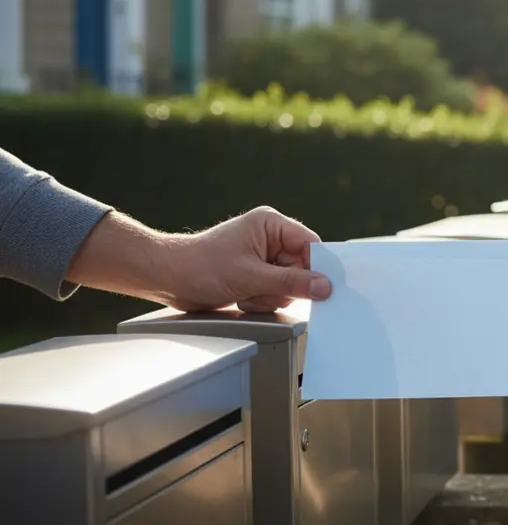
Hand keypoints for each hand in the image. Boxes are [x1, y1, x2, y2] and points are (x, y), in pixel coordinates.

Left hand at [69, 206, 332, 312]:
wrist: (166, 278)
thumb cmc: (201, 267)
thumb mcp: (251, 277)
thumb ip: (291, 282)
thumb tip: (325, 286)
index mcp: (271, 224)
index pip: (311, 245)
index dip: (318, 267)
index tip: (324, 288)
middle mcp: (270, 238)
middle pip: (301, 268)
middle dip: (284, 286)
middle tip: (262, 290)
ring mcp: (263, 256)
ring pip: (289, 284)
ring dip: (270, 296)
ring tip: (246, 294)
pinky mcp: (255, 273)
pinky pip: (275, 292)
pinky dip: (261, 300)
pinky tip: (242, 297)